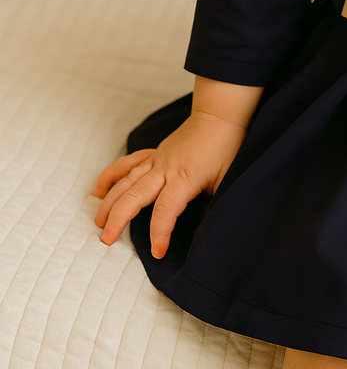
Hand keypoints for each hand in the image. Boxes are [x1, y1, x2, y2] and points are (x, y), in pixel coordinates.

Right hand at [92, 111, 247, 258]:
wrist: (219, 116)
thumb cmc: (227, 147)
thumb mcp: (226, 178)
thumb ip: (213, 201)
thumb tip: (208, 224)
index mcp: (184, 178)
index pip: (165, 210)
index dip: (159, 233)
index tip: (158, 252)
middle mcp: (164, 169)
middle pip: (134, 197)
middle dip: (118, 220)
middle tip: (106, 241)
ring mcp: (156, 160)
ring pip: (125, 182)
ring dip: (109, 202)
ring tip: (98, 223)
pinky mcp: (153, 153)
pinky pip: (126, 164)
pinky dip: (110, 176)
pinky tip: (98, 191)